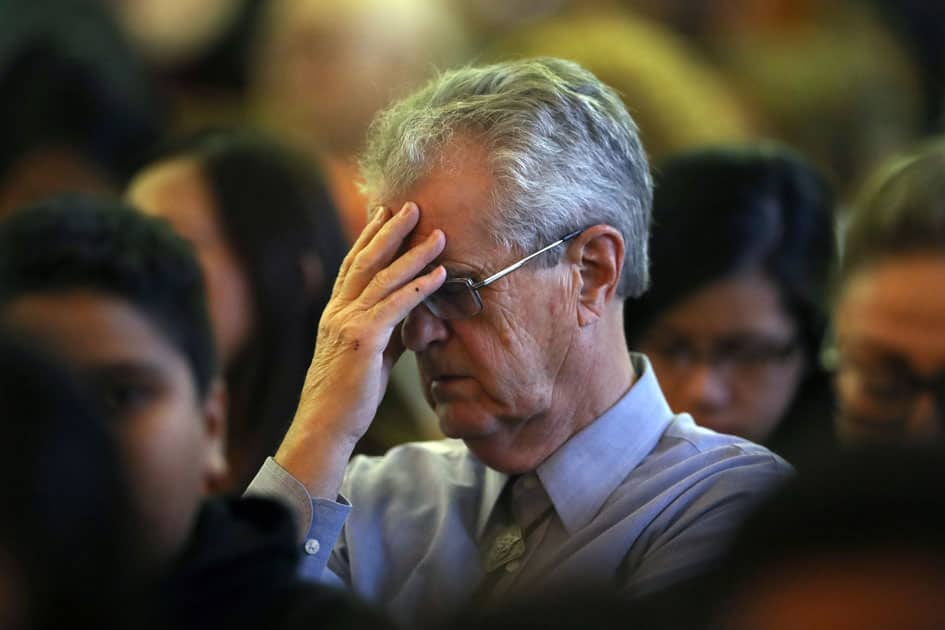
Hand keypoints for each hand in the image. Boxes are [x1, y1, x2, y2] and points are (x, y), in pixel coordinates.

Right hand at [275, 202, 444, 495]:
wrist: (326, 424)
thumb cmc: (348, 395)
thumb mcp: (368, 354)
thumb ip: (386, 331)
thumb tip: (410, 318)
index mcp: (336, 312)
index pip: (353, 265)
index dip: (369, 237)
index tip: (384, 213)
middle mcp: (339, 311)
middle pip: (366, 260)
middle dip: (390, 230)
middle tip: (411, 205)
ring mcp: (348, 322)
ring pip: (384, 277)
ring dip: (414, 252)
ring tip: (438, 234)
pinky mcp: (363, 339)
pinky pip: (396, 305)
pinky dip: (419, 286)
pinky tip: (439, 274)